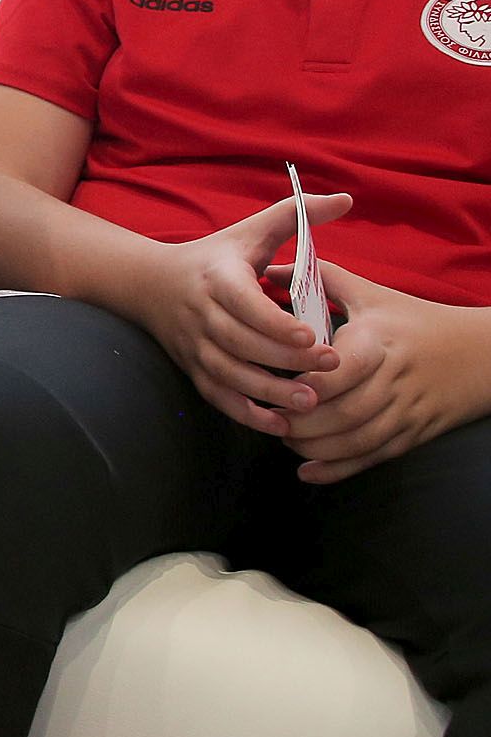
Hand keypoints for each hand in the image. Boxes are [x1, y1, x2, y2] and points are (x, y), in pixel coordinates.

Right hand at [136, 193, 345, 435]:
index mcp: (218, 278)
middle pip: (242, 344)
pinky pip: (218, 396)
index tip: (312, 335)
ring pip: (230, 374)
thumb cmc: (215, 256)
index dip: (276, 322)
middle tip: (331, 368)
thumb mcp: (250, 231)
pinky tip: (279, 425)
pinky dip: (246, 414)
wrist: (150, 283)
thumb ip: (296, 213)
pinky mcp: (193, 369)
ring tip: (311, 402)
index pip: (244, 303)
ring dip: (269, 392)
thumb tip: (345, 199)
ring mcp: (195, 345)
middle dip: (286, 360)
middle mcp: (201, 314)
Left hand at [278, 262, 490, 483]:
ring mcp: (405, 412)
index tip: (275, 384)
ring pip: (355, 440)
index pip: (339, 372)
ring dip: (313, 447)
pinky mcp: (412, 435)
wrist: (481, 354)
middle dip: (301, 422)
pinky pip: (372, 457)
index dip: (305, 385)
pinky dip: (338, 469)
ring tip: (284, 437)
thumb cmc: (416, 320)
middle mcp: (393, 380)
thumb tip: (268, 265)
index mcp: (378, 343)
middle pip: (343, 413)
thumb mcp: (372, 294)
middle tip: (269, 416)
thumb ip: (319, 278)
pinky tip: (308, 471)